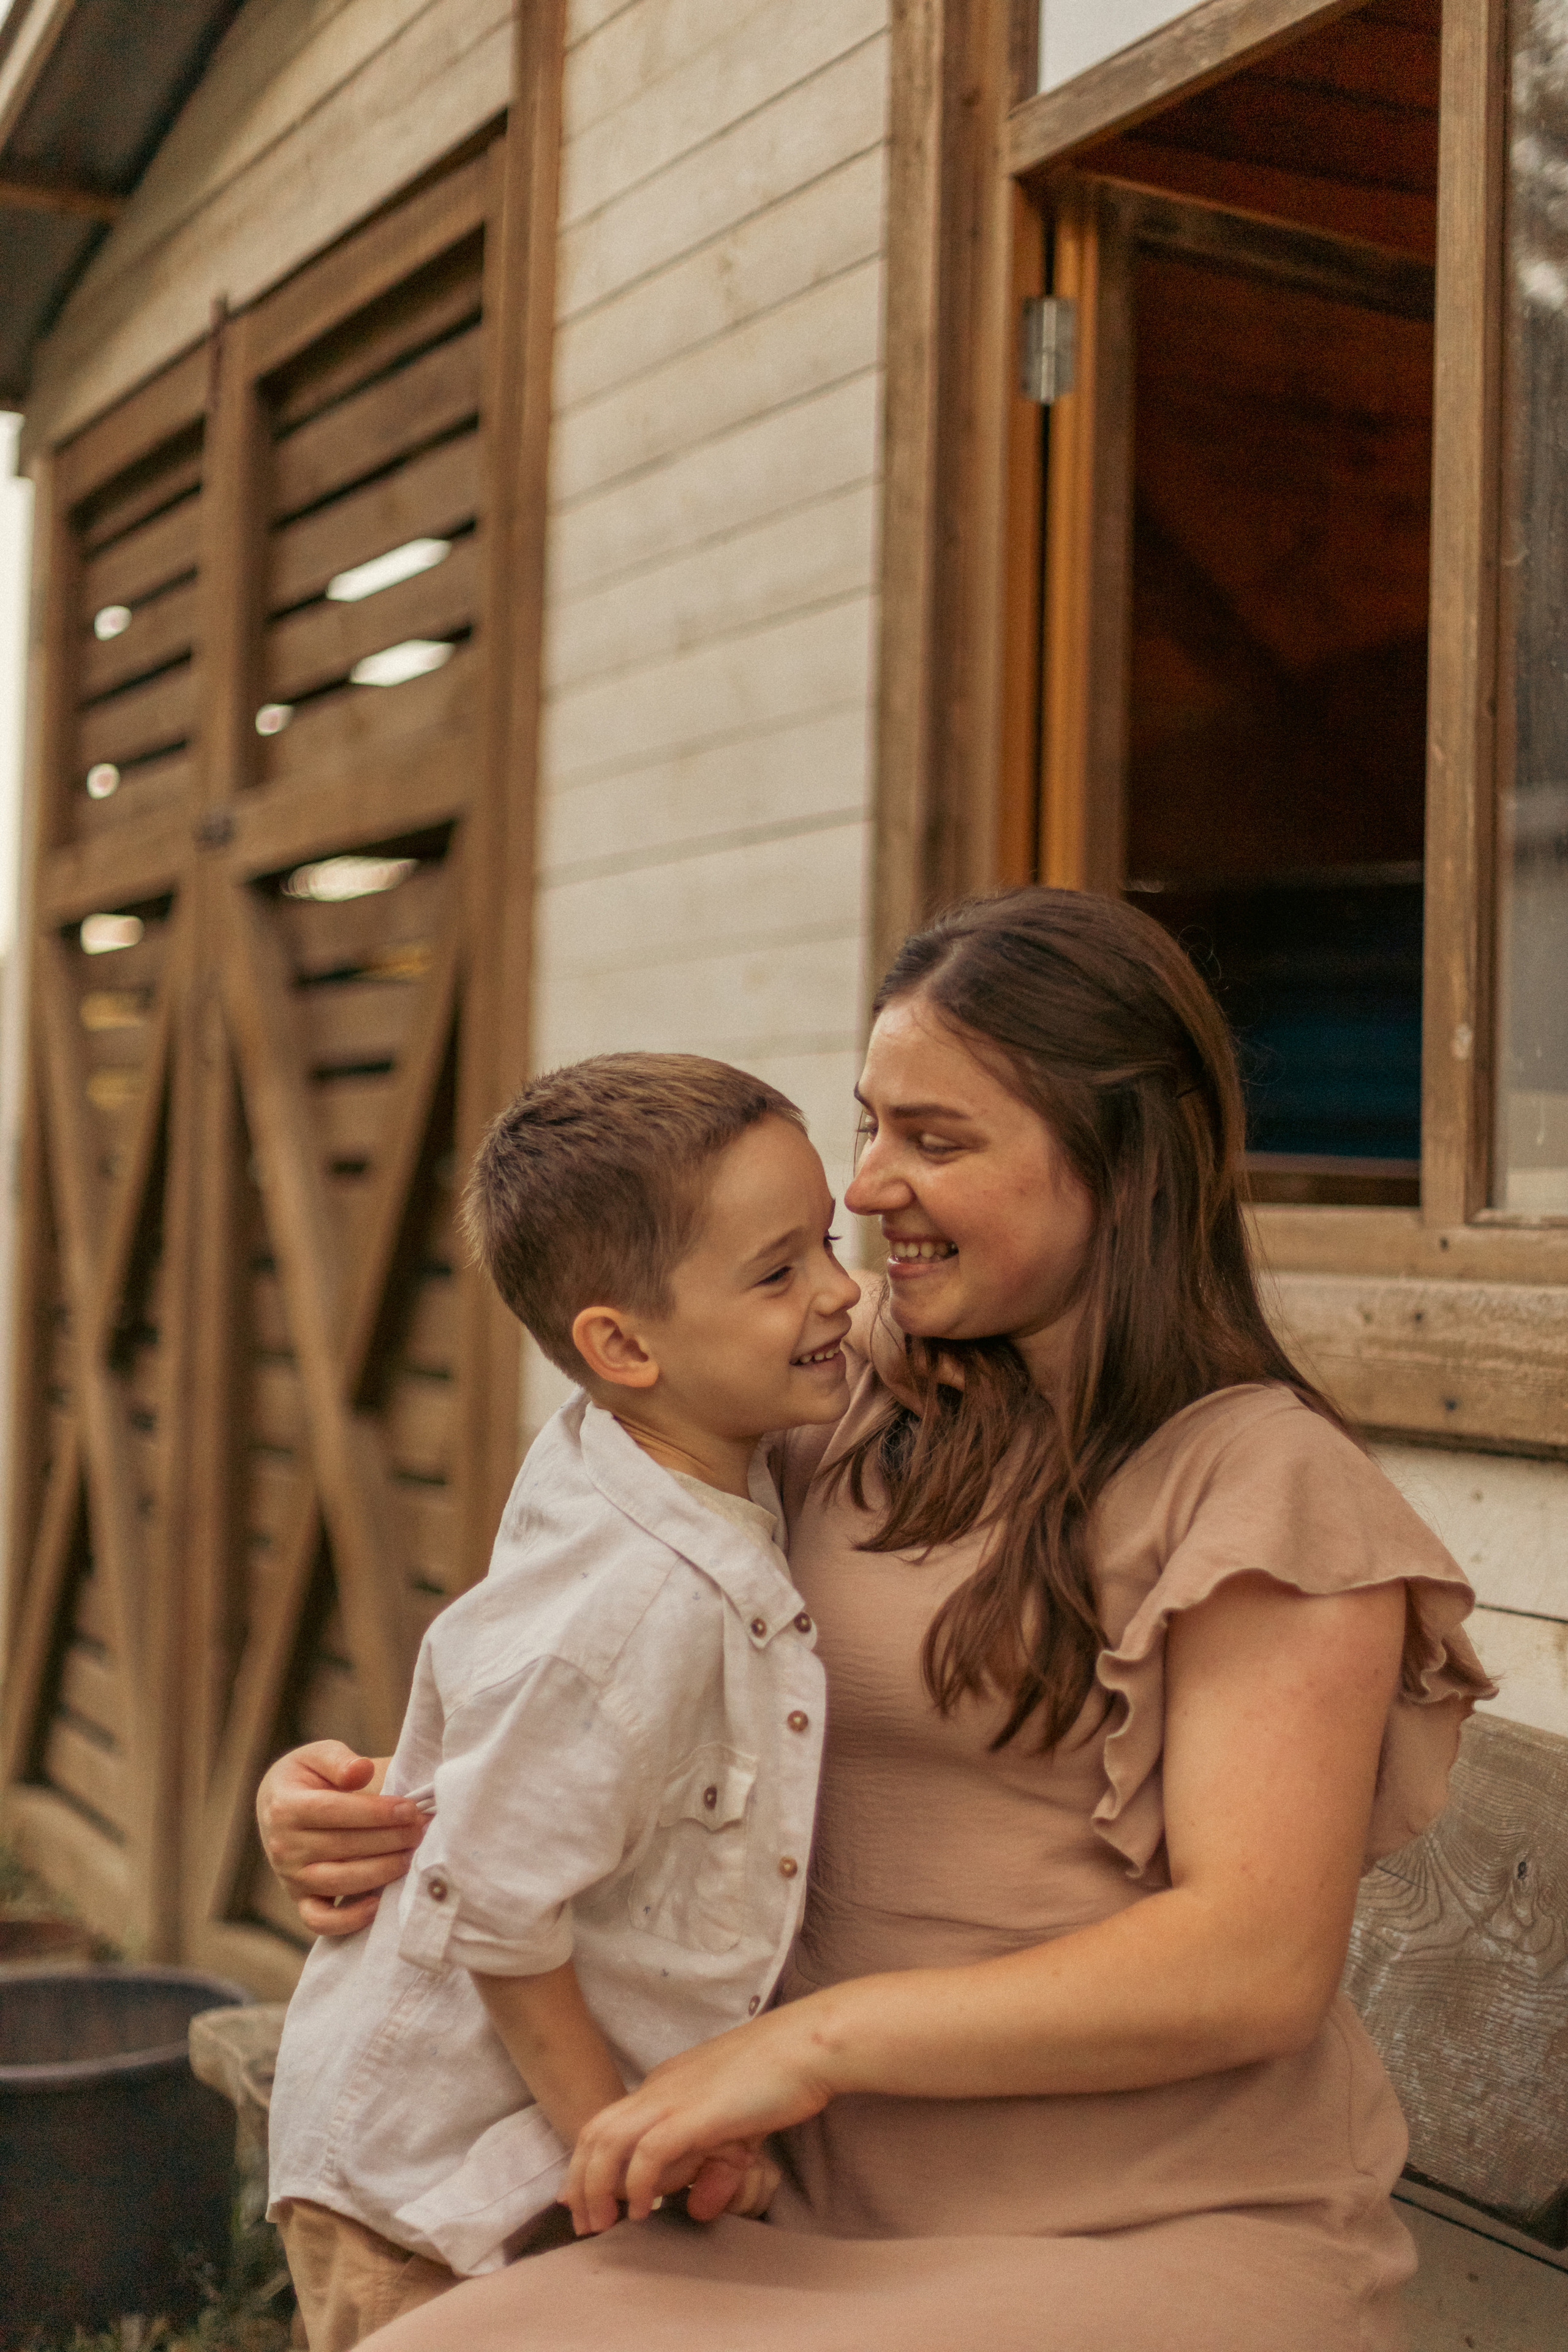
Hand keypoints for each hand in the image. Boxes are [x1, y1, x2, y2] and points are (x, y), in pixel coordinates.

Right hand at [255, 1742, 423, 1935]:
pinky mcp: (300, 1899)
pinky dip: (348, 1920)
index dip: (376, 1812)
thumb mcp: (317, 1755)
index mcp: (286, 1806)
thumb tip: (361, 1771)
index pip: (335, 1812)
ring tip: (410, 1856)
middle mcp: (284, 1846)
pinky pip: (320, 1920)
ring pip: (338, 1882)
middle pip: (343, 1847)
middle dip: (390, 1839)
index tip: (410, 1809)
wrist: (279, 1805)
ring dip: (381, 1872)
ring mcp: (291, 1877)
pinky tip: (378, 1904)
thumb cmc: (308, 1777)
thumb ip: (338, 1760)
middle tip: (422, 1830)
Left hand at [564, 2005, 834, 2233]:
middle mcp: (659, 2088)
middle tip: (584, 2223)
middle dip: (580, 2181)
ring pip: (609, 2141)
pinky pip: (647, 2152)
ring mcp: (673, 2098)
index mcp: (666, 2084)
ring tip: (600, 2225)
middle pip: (595, 2132)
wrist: (807, 2045)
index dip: (591, 2164)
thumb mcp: (737, 2127)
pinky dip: (637, 2184)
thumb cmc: (780, 2077)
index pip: (610, 2124)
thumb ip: (714, 2163)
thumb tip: (698, 2205)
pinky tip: (642, 2210)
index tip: (588, 2201)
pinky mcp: (693, 2114)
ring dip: (596, 2187)